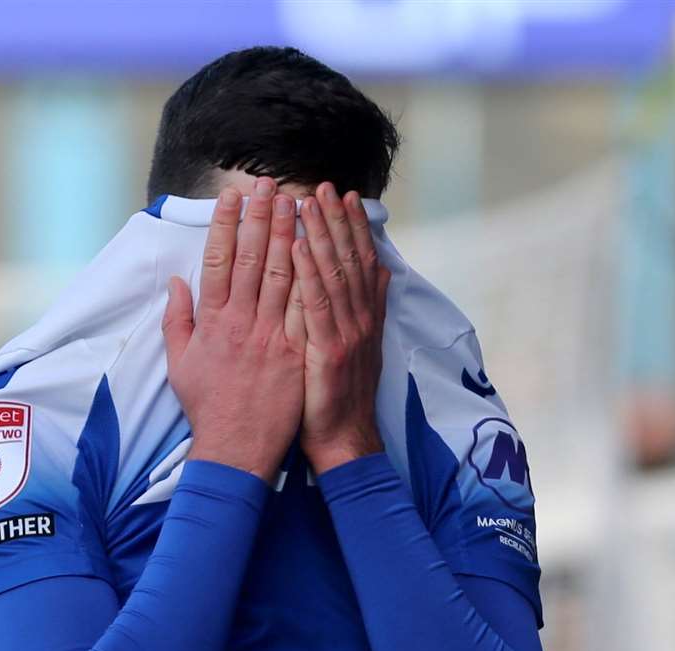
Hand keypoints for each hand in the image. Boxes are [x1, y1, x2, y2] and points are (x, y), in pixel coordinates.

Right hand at [161, 177, 302, 483]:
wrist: (236, 446)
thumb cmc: (208, 406)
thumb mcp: (179, 363)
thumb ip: (177, 320)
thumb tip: (176, 283)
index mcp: (210, 322)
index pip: (216, 260)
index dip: (224, 225)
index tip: (231, 197)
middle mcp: (239, 322)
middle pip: (250, 258)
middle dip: (260, 216)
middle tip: (269, 184)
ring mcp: (269, 335)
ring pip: (281, 274)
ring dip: (289, 234)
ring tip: (295, 201)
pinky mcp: (294, 350)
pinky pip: (305, 305)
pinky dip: (312, 274)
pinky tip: (318, 247)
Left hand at [290, 182, 391, 474]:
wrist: (342, 440)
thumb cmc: (337, 396)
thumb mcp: (358, 346)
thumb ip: (365, 308)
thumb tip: (380, 270)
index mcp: (362, 316)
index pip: (358, 260)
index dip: (353, 226)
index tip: (344, 195)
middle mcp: (358, 318)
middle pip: (348, 258)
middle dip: (337, 220)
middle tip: (326, 186)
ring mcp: (346, 332)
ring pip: (333, 273)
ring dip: (321, 235)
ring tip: (308, 202)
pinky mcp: (328, 350)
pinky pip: (314, 305)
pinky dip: (306, 273)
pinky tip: (295, 247)